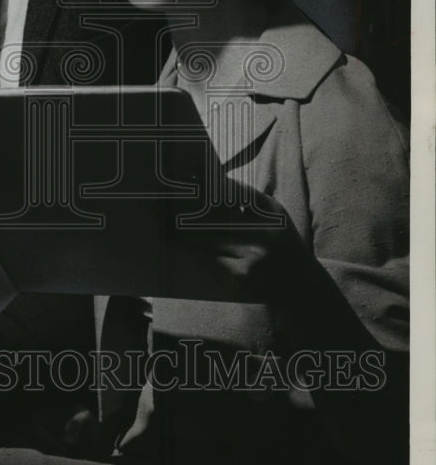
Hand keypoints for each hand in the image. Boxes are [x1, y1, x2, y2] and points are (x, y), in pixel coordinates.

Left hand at [175, 181, 311, 295]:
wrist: (301, 285)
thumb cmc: (284, 244)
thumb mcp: (275, 217)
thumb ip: (249, 202)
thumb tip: (212, 184)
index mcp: (271, 212)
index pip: (236, 192)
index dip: (210, 185)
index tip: (189, 179)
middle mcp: (264, 232)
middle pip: (218, 213)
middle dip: (190, 206)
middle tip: (165, 198)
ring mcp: (253, 254)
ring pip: (210, 235)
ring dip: (184, 227)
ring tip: (162, 217)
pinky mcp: (242, 273)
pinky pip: (211, 255)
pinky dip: (192, 246)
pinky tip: (174, 238)